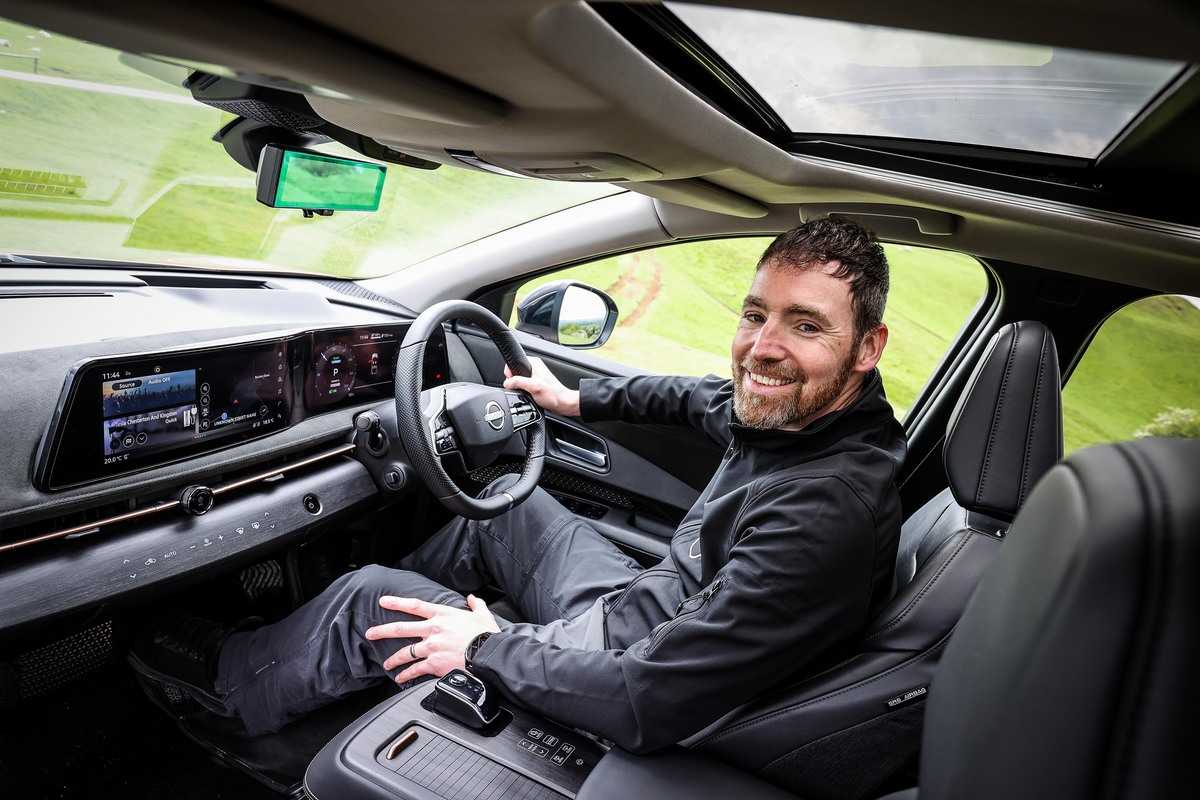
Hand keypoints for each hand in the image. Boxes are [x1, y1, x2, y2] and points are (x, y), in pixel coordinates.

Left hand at [365, 594, 499, 683]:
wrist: (487, 653)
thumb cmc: (486, 634)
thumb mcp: (482, 614)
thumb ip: (476, 604)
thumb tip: (472, 598)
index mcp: (442, 615)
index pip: (415, 606)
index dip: (397, 602)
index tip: (384, 602)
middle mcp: (433, 629)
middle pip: (401, 629)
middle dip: (383, 631)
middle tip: (370, 633)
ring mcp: (431, 647)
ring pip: (406, 652)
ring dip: (393, 659)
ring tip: (387, 664)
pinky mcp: (434, 663)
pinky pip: (415, 670)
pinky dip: (406, 675)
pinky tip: (400, 678)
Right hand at [502, 356, 579, 416]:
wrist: (563, 404)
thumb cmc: (553, 394)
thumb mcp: (533, 386)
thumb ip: (518, 382)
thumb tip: (507, 383)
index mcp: (534, 363)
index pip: (514, 362)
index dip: (510, 372)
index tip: (511, 380)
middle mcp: (534, 368)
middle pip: (515, 373)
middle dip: (514, 382)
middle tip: (521, 389)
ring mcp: (535, 377)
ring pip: (518, 381)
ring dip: (519, 388)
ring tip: (527, 393)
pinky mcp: (535, 385)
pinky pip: (523, 387)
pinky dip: (523, 392)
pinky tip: (529, 396)